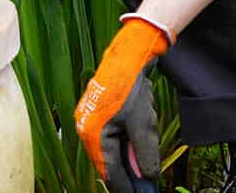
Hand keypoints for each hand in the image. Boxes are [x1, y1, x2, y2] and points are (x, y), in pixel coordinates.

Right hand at [74, 16, 170, 189]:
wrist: (127, 56)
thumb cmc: (131, 88)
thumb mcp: (142, 124)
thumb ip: (144, 154)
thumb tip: (149, 176)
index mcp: (93, 136)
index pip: (110, 173)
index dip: (126, 188)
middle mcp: (87, 131)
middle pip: (110, 163)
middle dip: (130, 171)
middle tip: (147, 182)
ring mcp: (91, 122)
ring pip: (113, 149)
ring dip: (130, 153)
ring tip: (146, 142)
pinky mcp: (99, 114)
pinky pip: (114, 136)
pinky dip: (127, 140)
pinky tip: (140, 129)